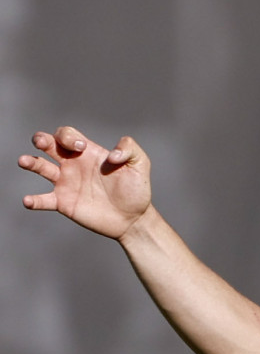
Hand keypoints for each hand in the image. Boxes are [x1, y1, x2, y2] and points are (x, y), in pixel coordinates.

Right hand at [19, 126, 151, 240]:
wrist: (133, 218)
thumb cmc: (136, 189)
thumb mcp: (140, 164)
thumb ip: (130, 149)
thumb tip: (113, 154)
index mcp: (88, 152)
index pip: (67, 134)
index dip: (68, 136)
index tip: (80, 147)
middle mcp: (72, 164)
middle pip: (49, 145)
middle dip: (42, 139)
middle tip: (41, 142)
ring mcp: (66, 183)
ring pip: (40, 167)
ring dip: (30, 162)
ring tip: (24, 161)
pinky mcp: (64, 203)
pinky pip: (43, 200)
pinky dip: (33, 200)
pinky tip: (28, 201)